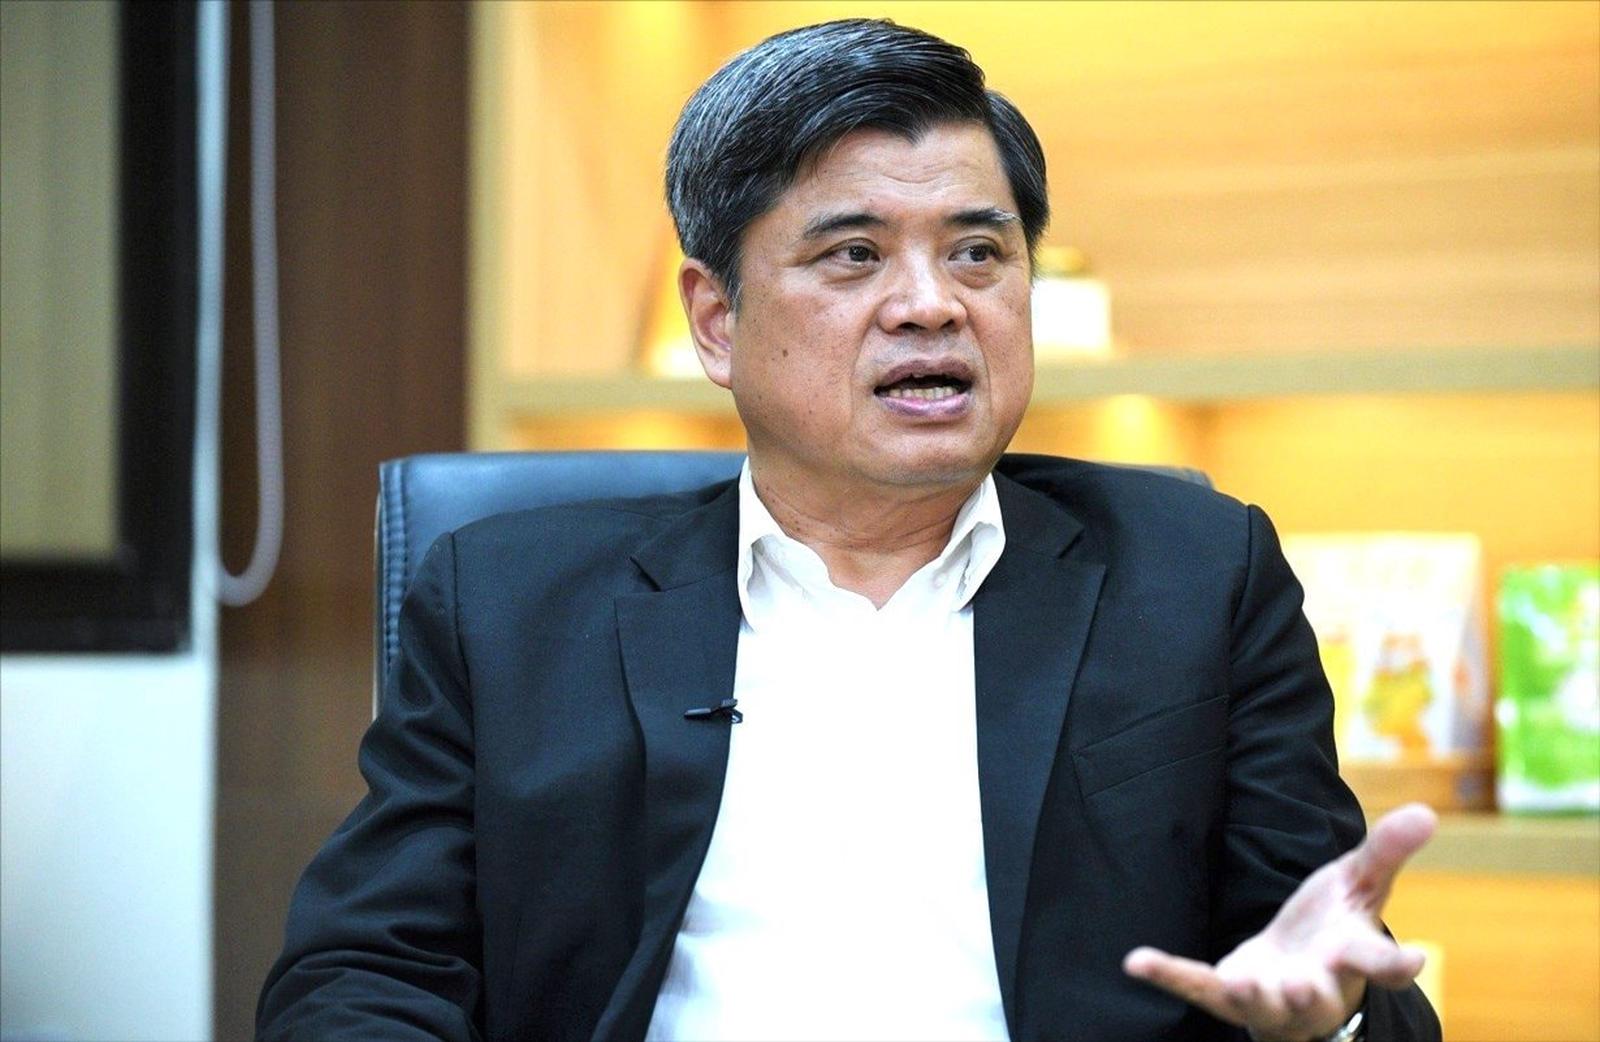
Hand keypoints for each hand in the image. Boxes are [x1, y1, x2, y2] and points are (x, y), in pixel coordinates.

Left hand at [1122, 803, 1436, 1041]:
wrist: (1295, 973)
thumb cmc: (1333, 928)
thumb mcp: (1357, 884)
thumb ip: (1386, 852)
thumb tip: (1427, 810)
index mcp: (1351, 956)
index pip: (1379, 963)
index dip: (1396, 965)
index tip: (1414, 962)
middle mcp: (1315, 986)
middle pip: (1319, 993)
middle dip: (1311, 991)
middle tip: (1303, 985)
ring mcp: (1270, 997)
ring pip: (1264, 1004)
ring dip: (1253, 996)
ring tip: (1239, 984)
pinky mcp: (1227, 996)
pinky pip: (1197, 987)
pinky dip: (1169, 975)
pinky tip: (1136, 962)